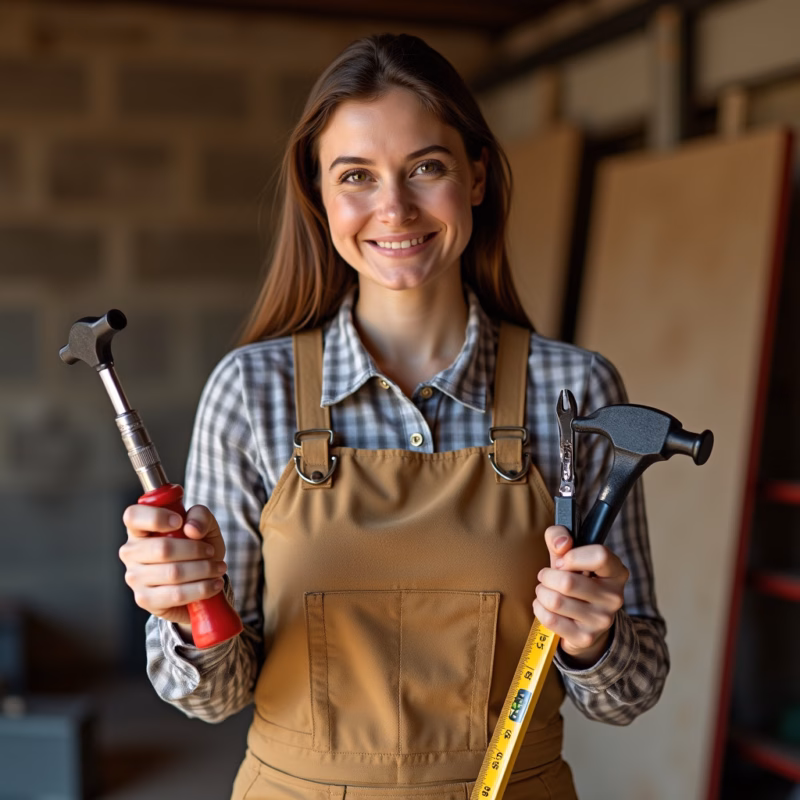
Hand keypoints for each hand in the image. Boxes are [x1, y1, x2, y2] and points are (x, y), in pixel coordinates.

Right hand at [119, 504, 226, 626]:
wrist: (199, 582)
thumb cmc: (196, 546)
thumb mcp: (203, 525)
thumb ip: (200, 516)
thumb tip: (192, 529)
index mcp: (139, 528)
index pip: (133, 516)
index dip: (156, 517)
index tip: (179, 522)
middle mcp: (130, 552)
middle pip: (162, 549)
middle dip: (195, 550)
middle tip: (211, 552)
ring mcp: (134, 577)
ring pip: (173, 573)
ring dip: (203, 570)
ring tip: (219, 568)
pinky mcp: (144, 599)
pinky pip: (176, 595)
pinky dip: (201, 589)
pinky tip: (214, 584)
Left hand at [533, 525, 628, 667]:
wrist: (585, 622)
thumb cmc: (576, 580)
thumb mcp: (570, 555)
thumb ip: (560, 537)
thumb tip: (560, 544)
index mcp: (617, 572)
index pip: (600, 556)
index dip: (572, 556)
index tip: (562, 561)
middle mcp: (615, 597)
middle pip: (567, 582)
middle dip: (546, 576)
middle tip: (546, 577)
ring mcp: (602, 620)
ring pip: (555, 601)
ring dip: (541, 593)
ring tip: (545, 591)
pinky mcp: (586, 638)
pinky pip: (550, 619)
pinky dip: (539, 609)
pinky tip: (544, 606)